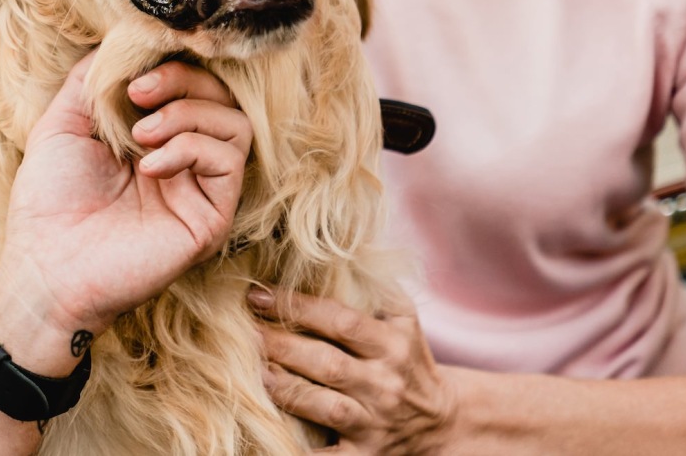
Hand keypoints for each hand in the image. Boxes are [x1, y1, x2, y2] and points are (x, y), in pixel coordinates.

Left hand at [0, 55, 250, 373]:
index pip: (190, 83)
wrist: (45, 266)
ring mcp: (200, 189)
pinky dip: (191, 148)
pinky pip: (228, 162)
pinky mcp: (210, 218)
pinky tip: (149, 166)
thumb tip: (122, 42)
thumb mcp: (63, 124)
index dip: (171, 65)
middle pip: (221, 96)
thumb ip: (93, 80)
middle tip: (139, 94)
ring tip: (141, 134)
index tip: (133, 72)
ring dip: (189, 114)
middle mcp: (183, 160)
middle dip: (183, 81)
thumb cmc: (48, 201)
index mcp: (152, 136)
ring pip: (235, 125)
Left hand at [254, 289, 456, 454]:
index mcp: (393, 344)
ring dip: (284, 388)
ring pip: (323, 406)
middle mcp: (385, 384)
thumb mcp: (404, 320)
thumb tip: (336, 249)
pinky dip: (298, 450)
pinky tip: (269, 435)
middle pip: (326, 363)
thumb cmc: (409, 360)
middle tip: (243, 330)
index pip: (341, 321)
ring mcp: (374, 424)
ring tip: (253, 371)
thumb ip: (375, 286)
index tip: (257, 294)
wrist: (442, 422)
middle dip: (280, 345)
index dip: (297, 306)